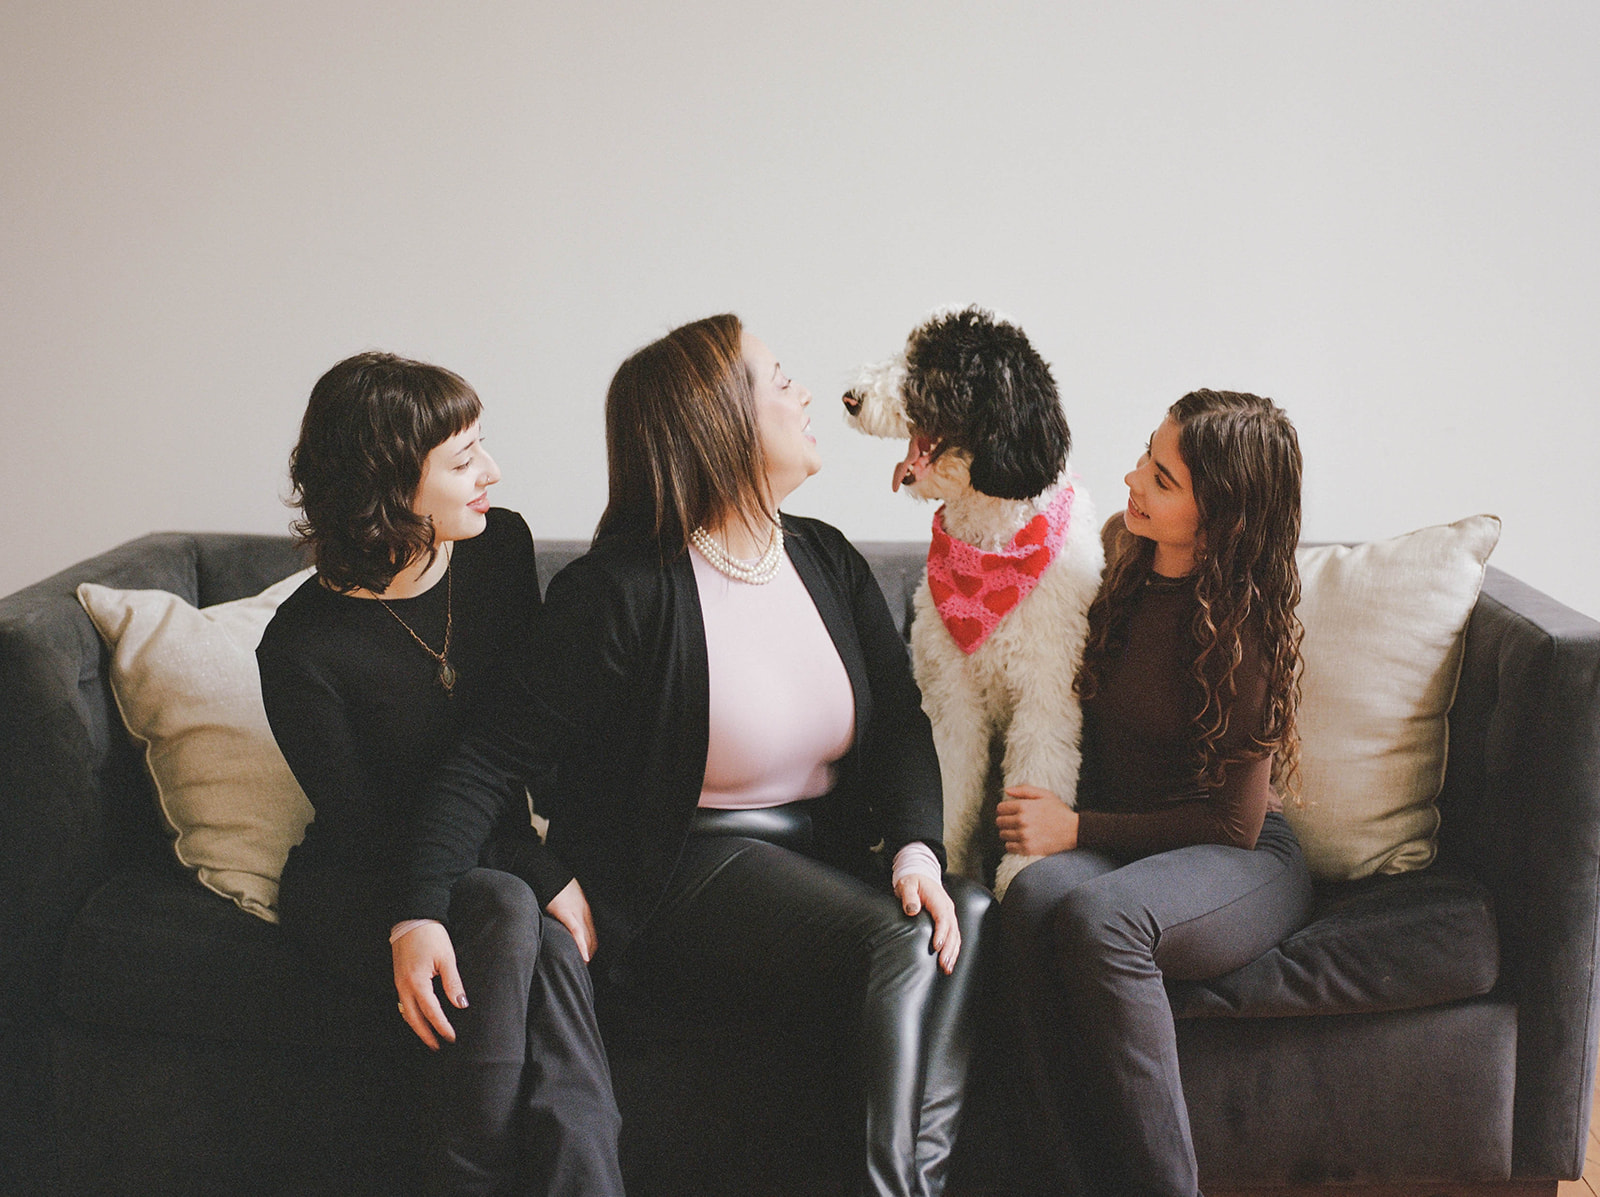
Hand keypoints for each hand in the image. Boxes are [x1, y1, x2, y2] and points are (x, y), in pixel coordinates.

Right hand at [392, 922, 465, 1049]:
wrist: (412, 918)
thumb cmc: (431, 936)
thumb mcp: (447, 958)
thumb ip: (453, 983)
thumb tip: (461, 1005)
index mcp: (417, 982)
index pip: (431, 1012)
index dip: (442, 1026)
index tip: (451, 1038)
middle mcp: (404, 986)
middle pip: (414, 1019)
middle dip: (426, 1034)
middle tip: (438, 1046)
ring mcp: (398, 983)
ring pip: (406, 1012)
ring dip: (417, 1027)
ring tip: (430, 1037)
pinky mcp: (398, 978)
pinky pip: (403, 1003)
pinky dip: (412, 1014)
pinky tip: (420, 1018)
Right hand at [544, 877, 597, 962]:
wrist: (544, 869)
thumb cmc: (551, 884)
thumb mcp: (562, 898)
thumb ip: (564, 911)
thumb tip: (560, 921)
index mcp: (582, 907)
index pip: (592, 932)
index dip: (590, 947)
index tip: (585, 959)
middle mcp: (583, 910)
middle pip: (592, 937)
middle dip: (589, 953)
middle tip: (583, 967)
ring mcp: (575, 910)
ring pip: (587, 937)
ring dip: (586, 953)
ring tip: (582, 967)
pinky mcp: (565, 911)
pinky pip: (576, 931)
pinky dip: (581, 944)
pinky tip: (584, 956)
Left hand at [895, 872, 961, 974]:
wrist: (920, 875)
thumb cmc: (912, 881)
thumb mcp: (907, 885)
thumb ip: (909, 897)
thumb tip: (912, 910)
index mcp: (939, 900)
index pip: (943, 918)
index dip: (941, 933)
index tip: (936, 947)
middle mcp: (948, 909)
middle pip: (952, 931)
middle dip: (949, 949)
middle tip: (943, 964)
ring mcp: (949, 916)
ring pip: (955, 936)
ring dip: (953, 953)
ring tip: (947, 968)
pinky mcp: (947, 922)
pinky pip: (954, 937)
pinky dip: (953, 951)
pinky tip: (949, 963)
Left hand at [997, 784, 1079, 855]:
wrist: (1074, 830)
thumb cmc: (1059, 811)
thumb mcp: (1044, 794)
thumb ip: (1024, 790)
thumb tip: (1007, 790)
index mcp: (1024, 806)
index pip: (1000, 809)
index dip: (1004, 809)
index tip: (1010, 812)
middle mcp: (1022, 821)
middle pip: (999, 822)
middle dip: (1005, 821)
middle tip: (1015, 821)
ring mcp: (1024, 836)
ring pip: (1003, 835)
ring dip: (1008, 833)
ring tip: (1019, 831)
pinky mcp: (1028, 849)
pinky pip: (1009, 847)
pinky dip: (1012, 844)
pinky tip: (1021, 840)